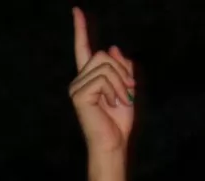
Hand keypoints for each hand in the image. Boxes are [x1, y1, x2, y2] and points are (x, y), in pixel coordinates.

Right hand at [70, 7, 135, 154]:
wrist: (114, 143)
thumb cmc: (119, 120)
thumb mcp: (126, 88)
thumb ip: (121, 68)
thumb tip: (112, 48)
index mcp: (89, 78)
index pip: (83, 49)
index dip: (80, 29)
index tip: (76, 11)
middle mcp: (79, 80)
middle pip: (101, 55)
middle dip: (121, 70)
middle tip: (128, 91)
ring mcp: (77, 87)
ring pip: (104, 65)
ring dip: (120, 82)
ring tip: (121, 99)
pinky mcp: (79, 94)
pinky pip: (103, 78)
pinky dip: (115, 89)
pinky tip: (112, 103)